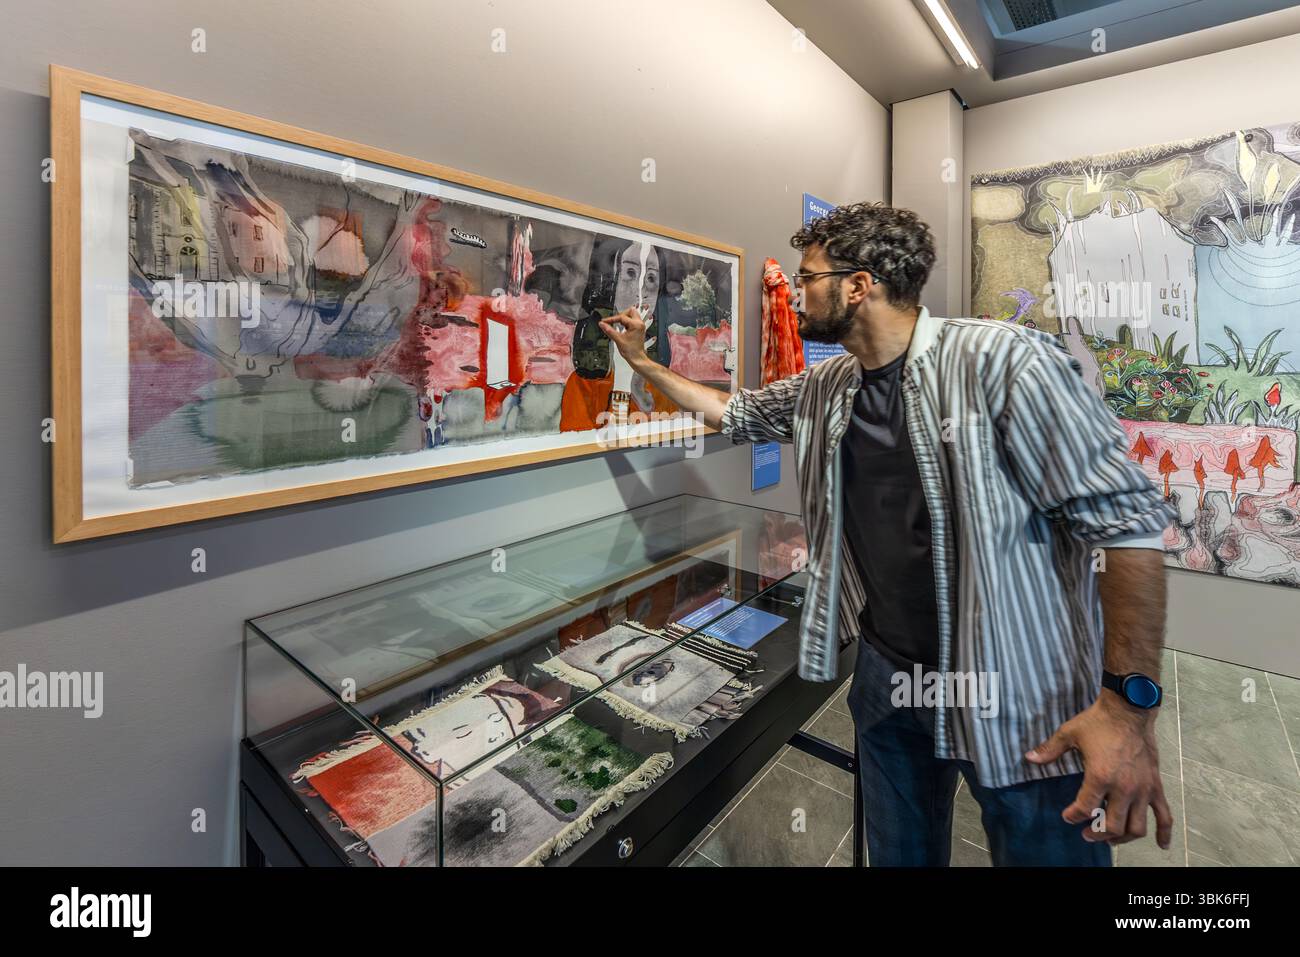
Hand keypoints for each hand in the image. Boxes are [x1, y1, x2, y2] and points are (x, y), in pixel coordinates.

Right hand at [598, 306, 651, 368]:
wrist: (636, 358)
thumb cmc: (631, 351)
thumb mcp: (618, 339)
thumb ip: (609, 330)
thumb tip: (602, 324)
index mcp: (636, 325)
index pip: (622, 317)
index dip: (611, 319)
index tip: (605, 321)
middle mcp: (640, 324)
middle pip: (630, 311)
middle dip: (621, 314)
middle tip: (614, 320)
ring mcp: (640, 326)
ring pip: (632, 315)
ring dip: (624, 318)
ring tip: (618, 324)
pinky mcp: (639, 329)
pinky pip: (633, 321)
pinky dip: (626, 322)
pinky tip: (622, 328)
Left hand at [1025, 692, 1172, 847]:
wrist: (1130, 710)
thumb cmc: (1098, 722)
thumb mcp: (1069, 733)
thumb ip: (1050, 749)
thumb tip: (1029, 758)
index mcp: (1100, 776)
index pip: (1085, 809)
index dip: (1073, 816)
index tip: (1068, 817)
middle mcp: (1124, 788)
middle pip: (1113, 826)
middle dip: (1097, 834)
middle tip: (1087, 834)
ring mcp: (1143, 789)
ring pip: (1136, 827)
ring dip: (1123, 838)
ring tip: (1111, 838)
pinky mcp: (1156, 786)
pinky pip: (1164, 815)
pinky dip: (1164, 833)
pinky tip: (1161, 845)